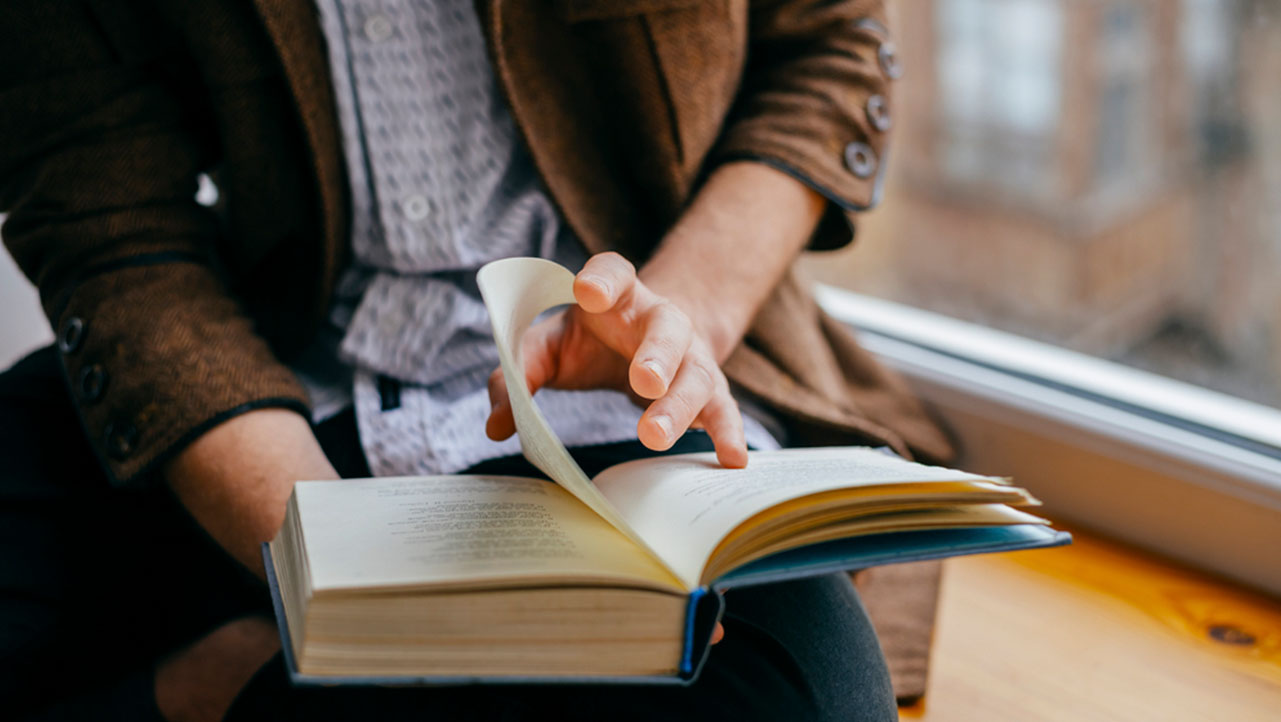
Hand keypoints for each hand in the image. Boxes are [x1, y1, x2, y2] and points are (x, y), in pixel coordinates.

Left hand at [485, 252, 748, 468]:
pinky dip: (728, 433)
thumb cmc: (589, 343)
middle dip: (657, 354)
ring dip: (679, 405)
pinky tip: (732, 459)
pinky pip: (722, 410)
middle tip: (643, 381)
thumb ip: (517, 375)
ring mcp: (690, 356)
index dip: (603, 279)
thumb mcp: (548, 347)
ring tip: (654, 435)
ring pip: (695, 375)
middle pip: (666, 329)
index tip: (589, 291)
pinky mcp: (708, 391)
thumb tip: (498, 424)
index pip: (613, 273)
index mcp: (618, 297)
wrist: (647, 344)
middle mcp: (660, 320)